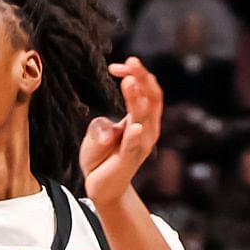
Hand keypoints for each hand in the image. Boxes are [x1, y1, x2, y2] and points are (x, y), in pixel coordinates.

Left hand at [79, 57, 163, 207]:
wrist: (102, 187)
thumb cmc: (102, 158)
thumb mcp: (98, 133)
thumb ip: (102, 125)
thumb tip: (108, 128)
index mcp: (143, 119)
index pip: (147, 89)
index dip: (136, 74)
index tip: (115, 66)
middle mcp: (148, 129)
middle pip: (151, 97)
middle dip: (141, 77)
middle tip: (130, 61)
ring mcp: (141, 144)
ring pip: (144, 117)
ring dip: (137, 98)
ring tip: (129, 81)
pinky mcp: (129, 159)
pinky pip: (134, 145)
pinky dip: (135, 136)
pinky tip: (135, 126)